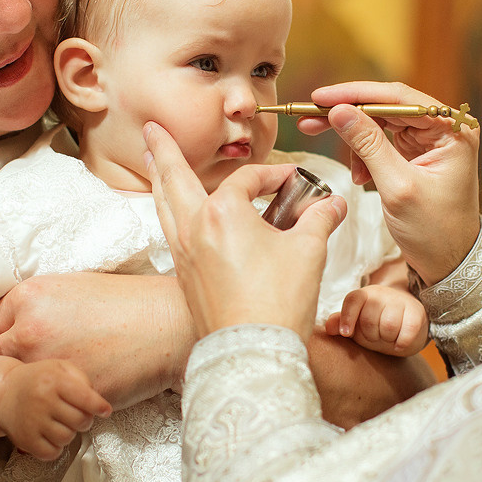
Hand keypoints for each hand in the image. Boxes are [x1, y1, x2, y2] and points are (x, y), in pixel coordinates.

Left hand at [0, 272, 195, 409]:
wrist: (169, 322)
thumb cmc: (129, 302)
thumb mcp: (75, 287)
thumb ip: (39, 305)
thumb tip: (18, 325)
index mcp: (30, 295)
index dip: (11, 335)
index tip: (28, 343)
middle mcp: (30, 329)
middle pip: (1, 355)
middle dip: (19, 361)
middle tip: (45, 363)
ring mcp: (47, 363)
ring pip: (24, 385)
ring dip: (37, 387)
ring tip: (62, 381)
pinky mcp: (67, 392)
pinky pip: (51, 404)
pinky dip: (61, 402)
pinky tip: (81, 389)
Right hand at [0, 359, 110, 460]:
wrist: (5, 394)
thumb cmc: (39, 380)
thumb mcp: (60, 368)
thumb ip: (82, 379)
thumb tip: (97, 401)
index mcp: (54, 381)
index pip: (85, 398)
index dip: (99, 407)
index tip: (105, 411)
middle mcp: (43, 401)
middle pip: (80, 421)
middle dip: (85, 420)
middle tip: (78, 415)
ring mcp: (33, 422)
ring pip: (67, 438)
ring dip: (70, 433)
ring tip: (62, 423)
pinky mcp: (25, 440)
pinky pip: (52, 453)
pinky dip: (56, 447)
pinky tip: (51, 435)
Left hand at [143, 121, 347, 338]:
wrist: (252, 352)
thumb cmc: (278, 302)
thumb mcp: (308, 252)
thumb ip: (319, 219)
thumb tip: (334, 204)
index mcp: (223, 213)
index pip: (247, 180)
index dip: (273, 176)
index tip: (295, 182)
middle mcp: (194, 227)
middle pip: (173, 177)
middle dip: (163, 150)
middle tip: (151, 128)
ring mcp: (183, 253)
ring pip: (163, 204)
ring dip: (157, 178)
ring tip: (148, 161)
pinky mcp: (183, 276)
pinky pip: (169, 231)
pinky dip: (168, 211)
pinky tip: (172, 213)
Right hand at [299, 81, 481, 284]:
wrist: (450, 262)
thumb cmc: (435, 230)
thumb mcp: (397, 187)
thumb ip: (368, 145)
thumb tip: (339, 111)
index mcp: (452, 129)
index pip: (398, 98)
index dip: (356, 94)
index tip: (320, 98)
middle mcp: (444, 127)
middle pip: (387, 105)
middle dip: (348, 112)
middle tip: (310, 117)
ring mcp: (431, 139)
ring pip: (381, 121)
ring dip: (353, 136)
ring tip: (336, 157)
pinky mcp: (418, 152)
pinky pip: (383, 139)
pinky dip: (364, 153)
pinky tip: (360, 175)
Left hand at [325, 284, 429, 356]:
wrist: (407, 322)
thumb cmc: (376, 324)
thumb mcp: (357, 325)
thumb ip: (340, 323)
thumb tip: (328, 328)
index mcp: (364, 295)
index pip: (353, 300)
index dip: (347, 317)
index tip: (346, 333)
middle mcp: (382, 294)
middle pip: (369, 320)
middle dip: (371, 335)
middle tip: (376, 336)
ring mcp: (401, 301)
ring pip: (388, 326)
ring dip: (387, 339)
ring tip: (388, 338)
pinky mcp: (417, 313)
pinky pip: (407, 331)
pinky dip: (401, 343)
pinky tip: (399, 344)